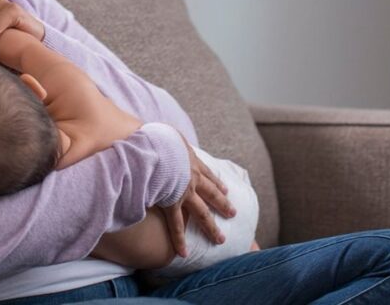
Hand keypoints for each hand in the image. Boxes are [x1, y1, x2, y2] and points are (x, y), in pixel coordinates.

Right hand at [159, 133, 235, 257]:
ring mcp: (184, 193)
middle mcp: (193, 179)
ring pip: (201, 214)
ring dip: (211, 227)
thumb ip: (171, 139)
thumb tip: (166, 137)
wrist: (157, 151)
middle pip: (212, 195)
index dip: (217, 182)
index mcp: (192, 162)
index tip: (225, 189)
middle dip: (223, 204)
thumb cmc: (159, 140)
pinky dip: (179, 240)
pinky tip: (184, 253)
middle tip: (233, 214)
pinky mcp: (172, 204)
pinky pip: (177, 226)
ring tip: (220, 239)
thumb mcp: (170, 135)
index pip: (208, 174)